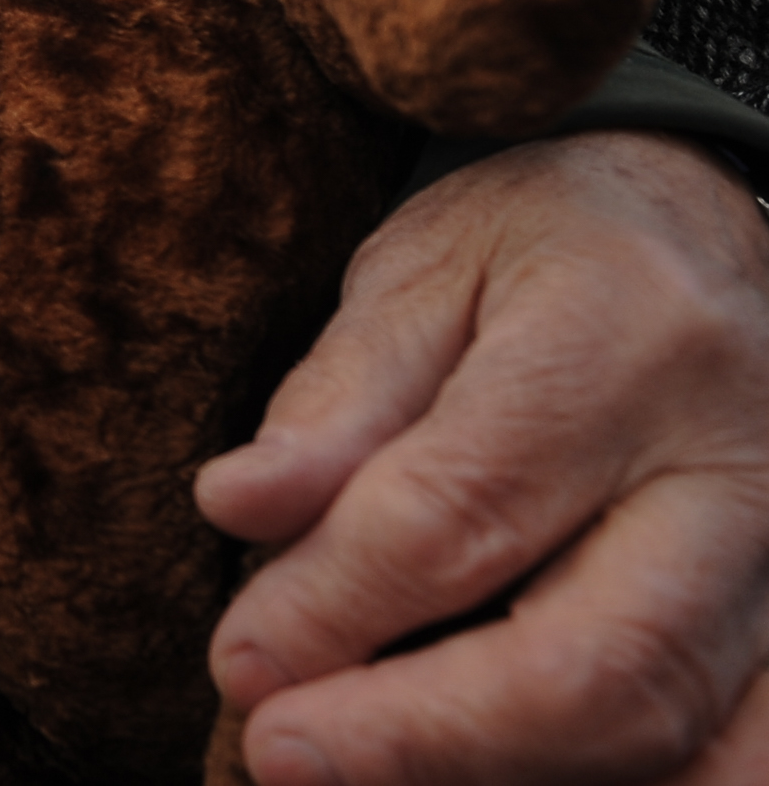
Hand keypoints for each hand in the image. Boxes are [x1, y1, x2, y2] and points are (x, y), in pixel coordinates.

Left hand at [198, 131, 768, 783]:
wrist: (717, 226)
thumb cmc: (549, 247)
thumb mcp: (424, 267)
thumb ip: (339, 395)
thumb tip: (238, 507)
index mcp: (626, 338)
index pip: (468, 508)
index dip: (338, 604)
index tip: (240, 663)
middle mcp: (739, 465)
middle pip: (604, 659)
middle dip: (428, 735)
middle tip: (281, 754)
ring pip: (682, 734)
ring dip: (513, 777)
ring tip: (359, 774)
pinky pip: (738, 758)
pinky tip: (485, 775)